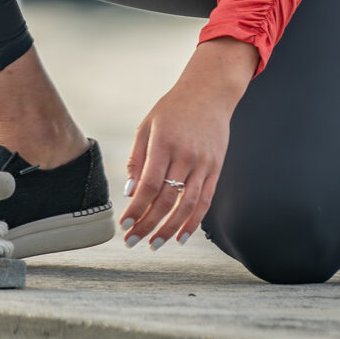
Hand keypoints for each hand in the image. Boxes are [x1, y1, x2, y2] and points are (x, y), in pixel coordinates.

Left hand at [121, 39, 257, 247]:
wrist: (210, 93)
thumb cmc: (172, 109)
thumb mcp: (147, 126)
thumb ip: (137, 158)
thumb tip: (130, 192)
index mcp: (164, 143)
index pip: (148, 185)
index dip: (136, 209)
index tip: (123, 225)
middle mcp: (186, 155)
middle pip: (166, 200)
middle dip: (147, 225)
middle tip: (132, 242)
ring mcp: (204, 164)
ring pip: (187, 206)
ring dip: (169, 230)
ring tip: (154, 245)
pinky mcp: (216, 169)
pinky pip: (205, 201)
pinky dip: (193, 222)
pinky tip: (181, 237)